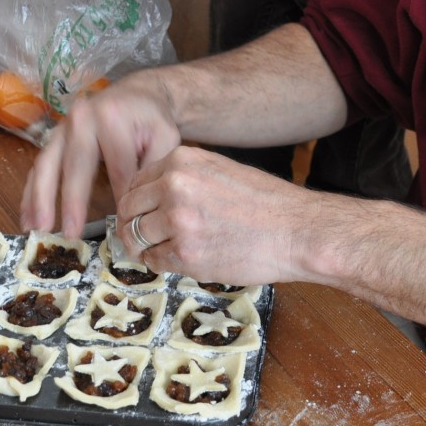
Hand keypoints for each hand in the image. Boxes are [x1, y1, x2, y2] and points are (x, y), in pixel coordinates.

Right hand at [20, 74, 180, 236]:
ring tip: (36, 229)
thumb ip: (152, 171)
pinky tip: (27, 217)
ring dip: (39, 200)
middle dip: (69, 203)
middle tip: (67, 234)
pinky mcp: (53, 137)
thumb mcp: (165, 139)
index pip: (117, 169)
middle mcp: (81, 119)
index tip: (121, 229)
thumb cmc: (152, 119)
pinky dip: (31, 193)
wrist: (137, 93)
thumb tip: (135, 209)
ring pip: (47, 166)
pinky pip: (39, 166)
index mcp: (111, 118)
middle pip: (73, 166)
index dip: (119, 200)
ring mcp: (63, 127)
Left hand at [116, 146, 320, 285]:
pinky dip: (160, 264)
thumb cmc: (267, 204)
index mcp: (182, 161)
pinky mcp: (185, 253)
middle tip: (141, 238)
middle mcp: (174, 186)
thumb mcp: (220, 170)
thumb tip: (154, 196)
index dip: (137, 202)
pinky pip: (154, 260)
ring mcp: (177, 221)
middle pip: (128, 209)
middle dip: (131, 225)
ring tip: (162, 251)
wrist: (297, 231)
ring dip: (144, 247)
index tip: (142, 215)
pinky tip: (180, 260)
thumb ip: (185, 178)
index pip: (136, 181)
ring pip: (136, 236)